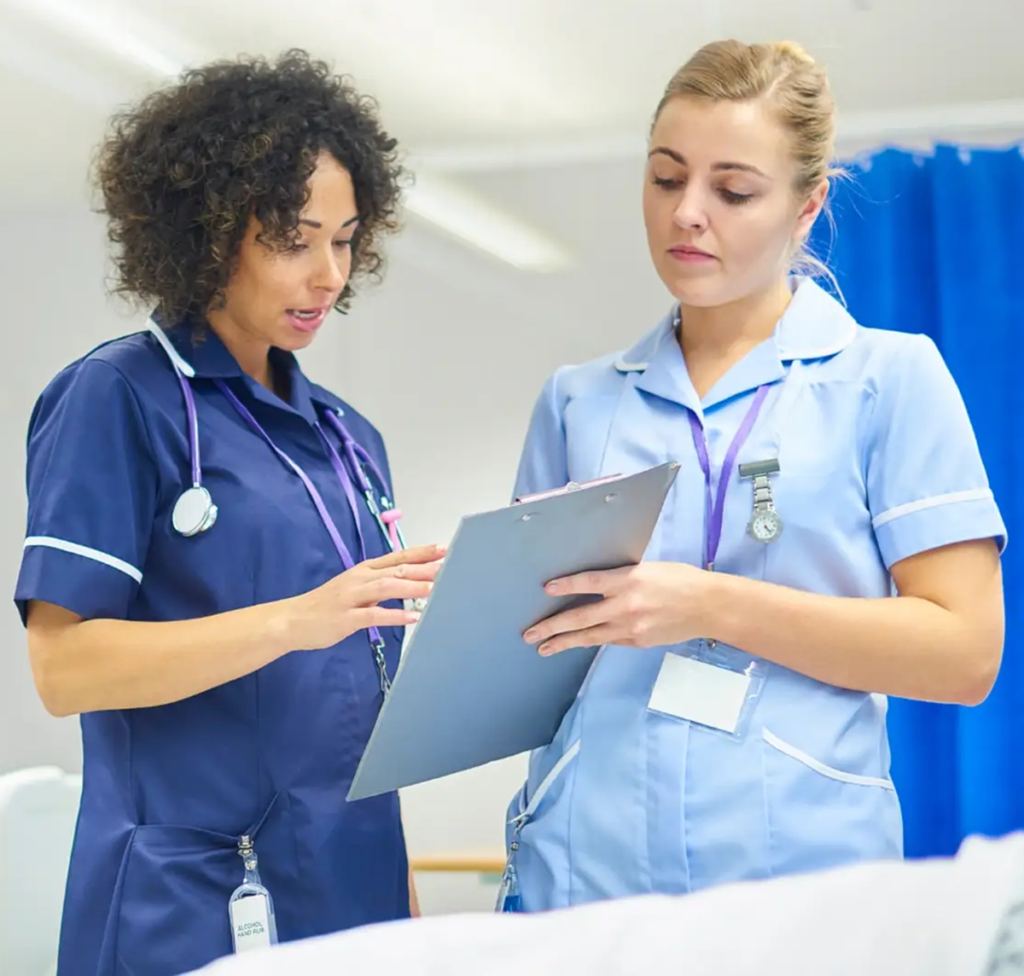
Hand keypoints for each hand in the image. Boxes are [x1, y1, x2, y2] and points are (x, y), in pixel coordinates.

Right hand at [288, 544, 444, 650]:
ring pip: (387, 588)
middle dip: (423, 567)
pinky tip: (412, 618)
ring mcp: (352, 597)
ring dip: (412, 588)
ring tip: (434, 588)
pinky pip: (373, 615)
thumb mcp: (354, 588)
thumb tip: (408, 584)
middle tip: (448, 565)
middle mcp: (360, 579)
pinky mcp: (346, 617)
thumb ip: (379, 586)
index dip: (420, 553)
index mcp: (364, 570)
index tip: (443, 549)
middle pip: (396, 570)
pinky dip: (394, 615)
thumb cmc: (327, 605)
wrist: (292, 619)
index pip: (397, 557)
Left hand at [522, 561, 710, 655]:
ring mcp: (631, 627)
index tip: (546, 588)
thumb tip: (595, 584)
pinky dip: (591, 641)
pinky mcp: (637, 641)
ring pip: (590, 637)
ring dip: (564, 642)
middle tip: (530, 633)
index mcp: (629, 580)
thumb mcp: (648, 569)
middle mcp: (626, 605)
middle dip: (552, 626)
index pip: (590, 583)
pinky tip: (577, 643)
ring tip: (544, 648)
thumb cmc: (679, 580)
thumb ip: (621, 577)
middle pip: (581, 617)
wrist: (707, 606)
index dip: (567, 585)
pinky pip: (608, 640)